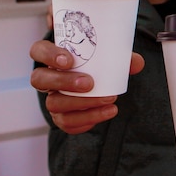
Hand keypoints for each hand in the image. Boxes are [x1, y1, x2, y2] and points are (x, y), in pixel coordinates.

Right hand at [29, 39, 143, 133]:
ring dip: (81, 104)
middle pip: (39, 80)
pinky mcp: (61, 117)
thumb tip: (136, 63)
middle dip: (64, 82)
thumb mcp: (106, 53)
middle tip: (89, 83)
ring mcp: (52, 98)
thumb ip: (120, 55)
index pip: (38, 51)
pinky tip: (105, 113)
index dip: (49, 55)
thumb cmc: (96, 61)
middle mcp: (47, 78)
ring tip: (108, 100)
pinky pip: (66, 123)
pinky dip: (86, 120)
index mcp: (52, 56)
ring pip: (54, 105)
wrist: (97, 82)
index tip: (69, 61)